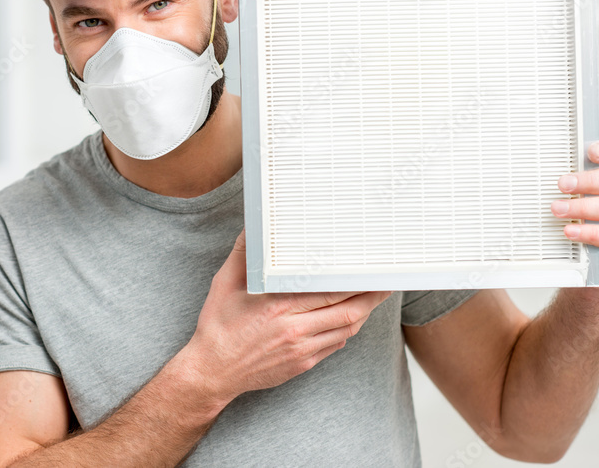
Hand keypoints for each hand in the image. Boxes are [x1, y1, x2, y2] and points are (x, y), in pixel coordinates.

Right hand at [183, 228, 392, 407]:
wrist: (212, 371)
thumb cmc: (218, 326)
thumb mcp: (224, 284)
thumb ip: (244, 254)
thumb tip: (252, 227)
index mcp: (279, 305)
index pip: (330, 290)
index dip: (355, 280)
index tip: (367, 268)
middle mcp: (295, 328)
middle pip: (348, 310)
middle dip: (371, 296)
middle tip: (386, 282)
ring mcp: (302, 349)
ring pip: (346, 329)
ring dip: (364, 312)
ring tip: (374, 297)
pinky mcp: (303, 363)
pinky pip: (335, 345)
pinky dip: (347, 329)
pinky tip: (350, 318)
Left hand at [550, 140, 598, 287]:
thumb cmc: (589, 224)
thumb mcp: (579, 200)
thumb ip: (570, 188)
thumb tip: (537, 178)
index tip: (591, 151)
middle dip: (589, 180)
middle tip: (562, 185)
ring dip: (584, 208)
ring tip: (558, 210)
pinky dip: (591, 234)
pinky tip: (571, 232)